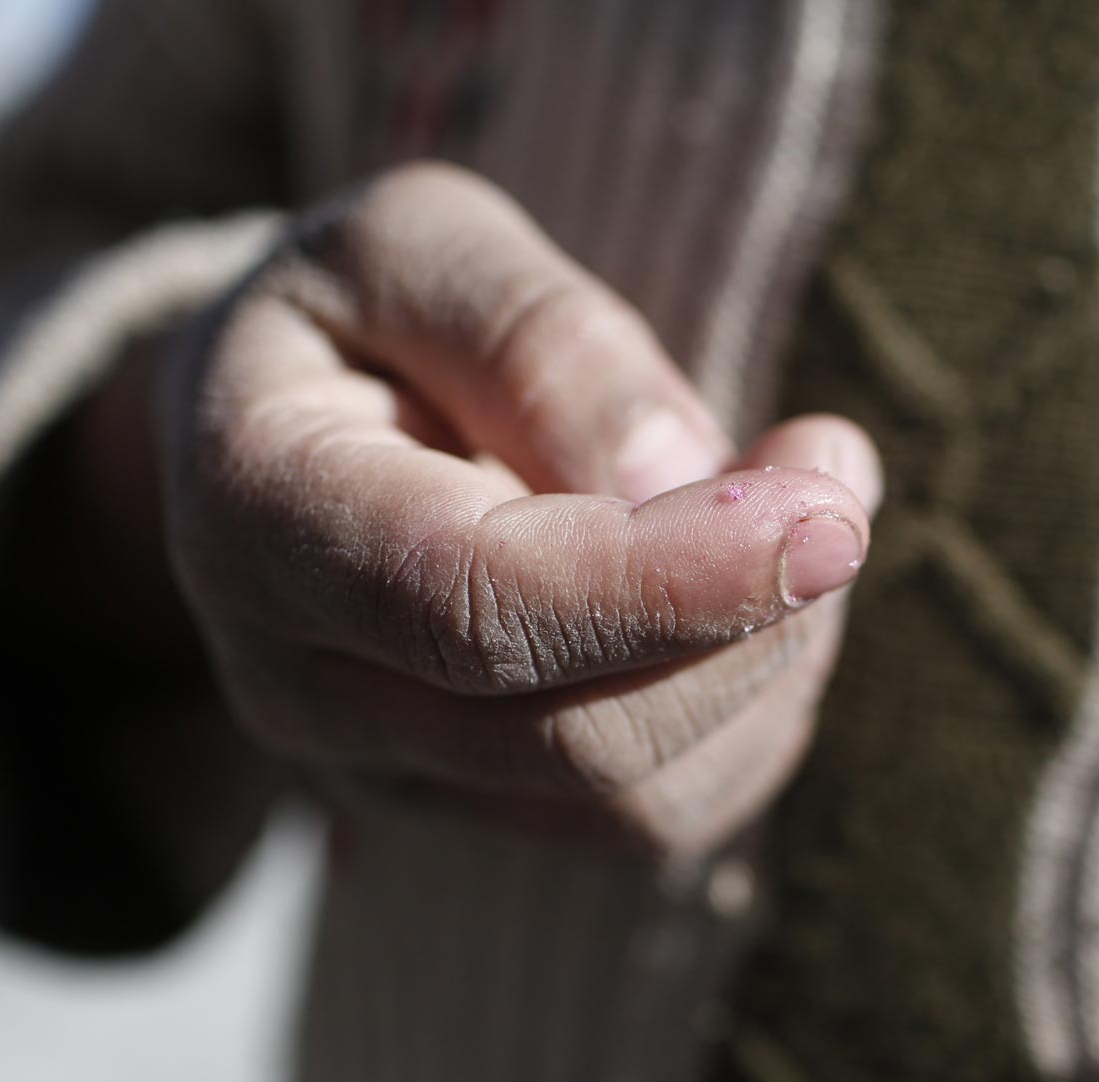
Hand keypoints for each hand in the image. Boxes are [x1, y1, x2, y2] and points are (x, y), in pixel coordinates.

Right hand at [161, 163, 880, 857]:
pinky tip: (760, 605)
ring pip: (635, 805)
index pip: (472, 603)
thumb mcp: (416, 240)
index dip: (667, 580)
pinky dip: (753, 721)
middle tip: (839, 474)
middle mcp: (302, 690)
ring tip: (805, 515)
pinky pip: (655, 824)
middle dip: (751, 621)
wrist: (284, 431)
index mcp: (259, 519)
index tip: (827, 513)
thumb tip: (675, 474)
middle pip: (574, 737)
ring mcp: (388, 777)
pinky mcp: (477, 813)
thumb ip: (536, 337)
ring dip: (772, 671)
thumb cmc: (357, 315)